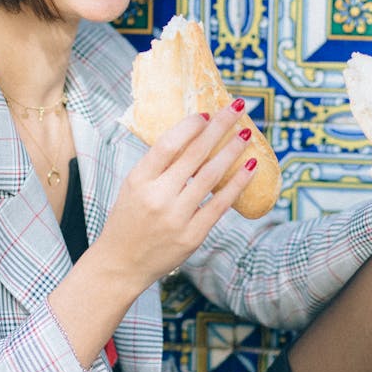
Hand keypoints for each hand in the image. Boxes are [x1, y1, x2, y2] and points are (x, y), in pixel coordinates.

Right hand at [100, 103, 257, 292]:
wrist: (121, 264)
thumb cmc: (128, 219)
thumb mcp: (133, 186)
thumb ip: (158, 165)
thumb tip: (194, 135)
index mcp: (139, 179)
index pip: (167, 144)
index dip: (190, 126)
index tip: (206, 114)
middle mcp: (157, 196)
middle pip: (194, 154)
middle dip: (219, 127)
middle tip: (237, 107)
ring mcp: (176, 217)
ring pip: (211, 176)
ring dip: (232, 151)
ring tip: (246, 133)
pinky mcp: (192, 236)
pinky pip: (220, 204)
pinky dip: (237, 184)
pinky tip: (250, 167)